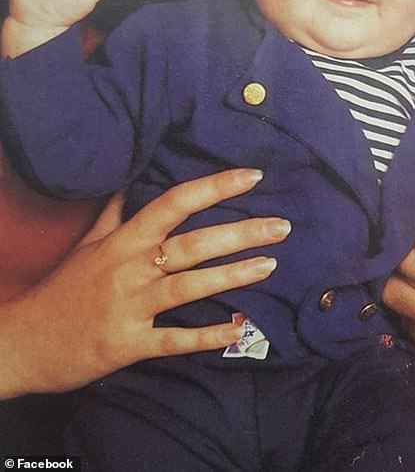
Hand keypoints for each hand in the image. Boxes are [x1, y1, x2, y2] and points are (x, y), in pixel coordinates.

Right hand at [0, 169, 290, 397]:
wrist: (25, 341)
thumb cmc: (63, 288)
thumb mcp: (88, 241)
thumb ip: (117, 210)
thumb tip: (133, 176)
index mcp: (125, 239)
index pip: (175, 202)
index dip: (215, 187)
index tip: (252, 176)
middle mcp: (132, 268)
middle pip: (193, 244)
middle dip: (241, 233)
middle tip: (282, 225)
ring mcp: (131, 307)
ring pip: (191, 287)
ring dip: (233, 275)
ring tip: (271, 265)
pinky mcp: (129, 345)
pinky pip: (176, 339)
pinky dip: (208, 336)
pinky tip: (240, 328)